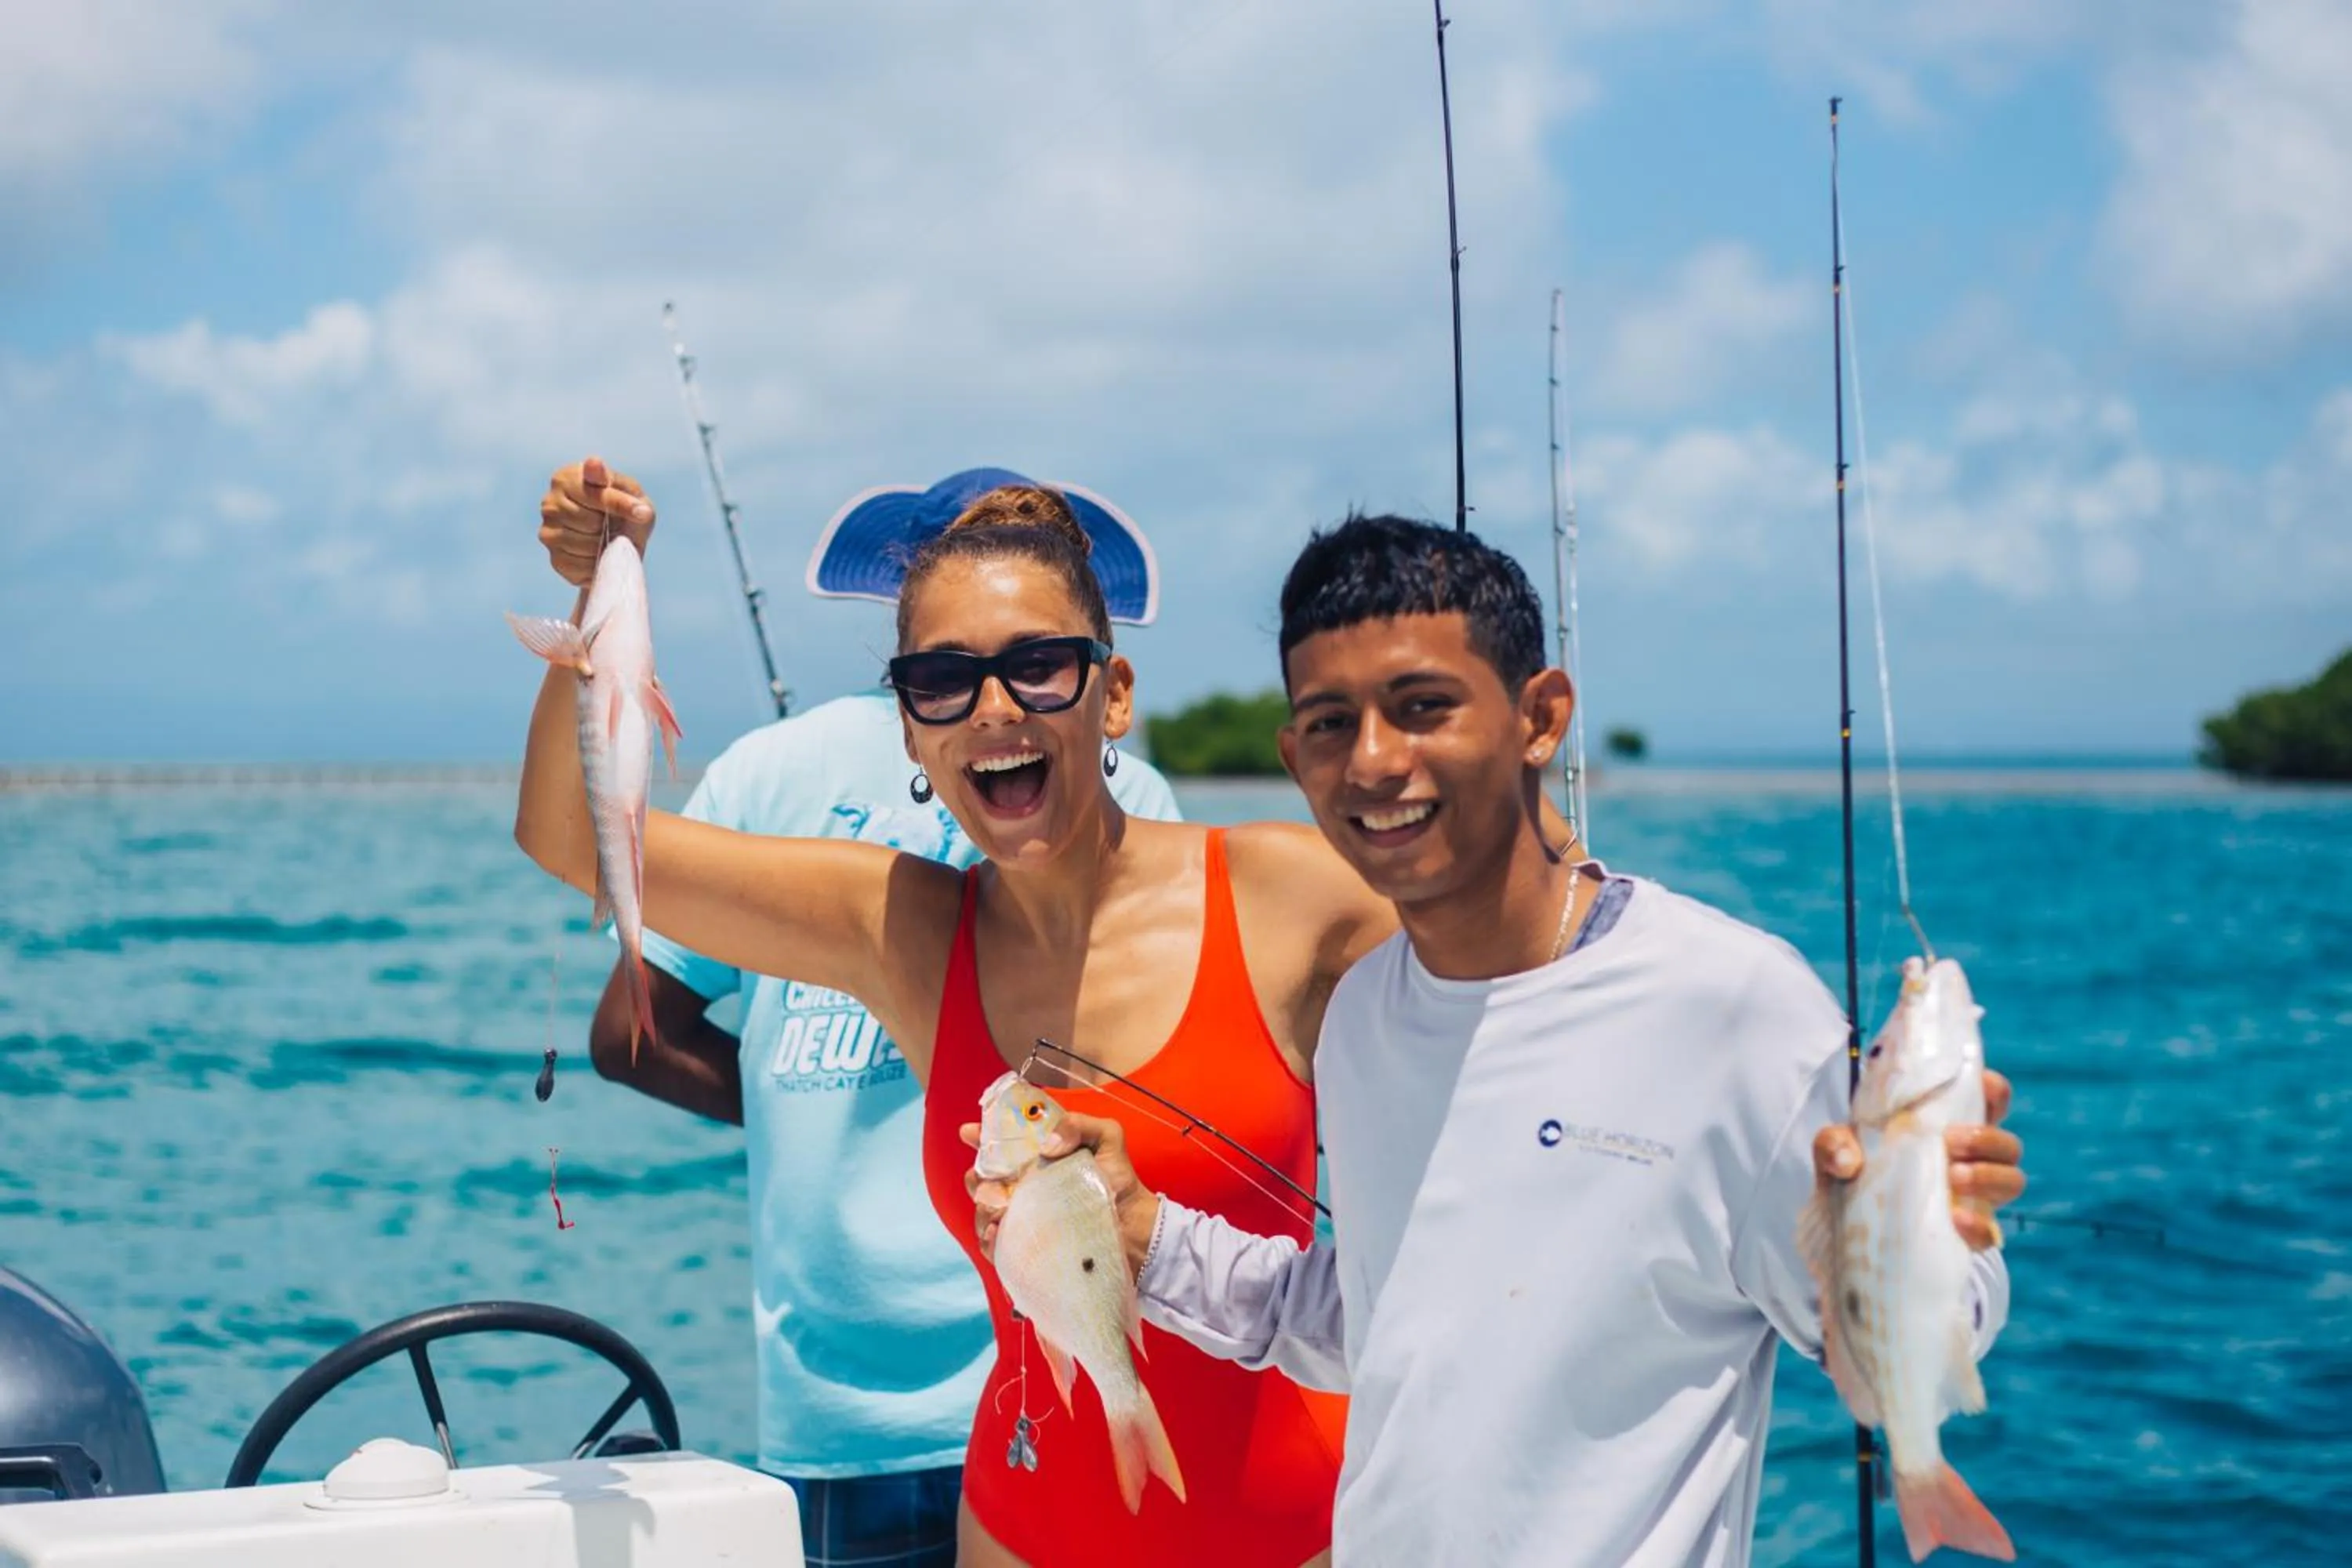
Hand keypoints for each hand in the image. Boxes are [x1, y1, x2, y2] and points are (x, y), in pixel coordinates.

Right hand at [539, 455, 654, 585]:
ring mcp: (547, 531)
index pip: (593, 493)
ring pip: (581, 544)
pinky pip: (578, 565)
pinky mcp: (555, 558)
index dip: (619, 505)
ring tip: (609, 540)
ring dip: (604, 546)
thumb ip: (619, 487)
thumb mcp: (633, 495)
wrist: (627, 545)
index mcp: (566, 478)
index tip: (641, 512)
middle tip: (616, 526)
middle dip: (609, 527)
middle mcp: (550, 502)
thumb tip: (601, 470)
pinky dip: (597, 563)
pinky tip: (601, 554)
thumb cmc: (628, 512)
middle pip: (586, 520)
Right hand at [961, 1111, 1162, 1281]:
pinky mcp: (1027, 1247)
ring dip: (983, 1208)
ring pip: (984, 1212)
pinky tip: (998, 1233)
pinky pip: (996, 1246)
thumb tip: (1048, 1144)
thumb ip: (1079, 1125)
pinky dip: (989, 1240)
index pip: (999, 1144)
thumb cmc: (1117, 1180)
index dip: (980, 1137)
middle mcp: (1023, 1187)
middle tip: (989, 1180)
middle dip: (976, 1178)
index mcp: (1035, 1158)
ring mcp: (1022, 1218)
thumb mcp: (1106, 1138)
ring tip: (1000, 1209)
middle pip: (982, 1180)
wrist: (1134, 1226)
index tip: (970, 1133)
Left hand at [1813, 1069, 2023, 1250]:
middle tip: (1950, 1141)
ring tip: (1952, 1177)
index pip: (1989, 1099)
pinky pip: (1990, 1231)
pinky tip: (1955, 1220)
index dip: (1994, 1090)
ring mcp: (1973, 1198)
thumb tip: (1847, 1160)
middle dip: (1987, 1138)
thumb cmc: (1852, 1176)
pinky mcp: (1967, 1235)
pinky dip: (1979, 1225)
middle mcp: (1969, 1159)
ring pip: (2012, 1180)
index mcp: (1947, 1127)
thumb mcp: (1836, 1152)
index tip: (1983, 1085)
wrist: (1845, 1236)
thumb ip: (1833, 1144)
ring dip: (1988, 1175)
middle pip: (2008, 1144)